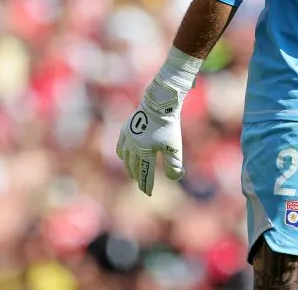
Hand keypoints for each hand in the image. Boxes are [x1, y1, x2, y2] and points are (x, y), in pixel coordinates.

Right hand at [115, 77, 185, 195]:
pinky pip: (120, 147)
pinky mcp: (125, 130)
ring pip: (125, 158)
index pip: (145, 173)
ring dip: (129, 168)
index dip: (147, 184)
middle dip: (138, 177)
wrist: (160, 103)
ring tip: (134, 174)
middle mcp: (133, 146)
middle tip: (142, 186)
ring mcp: (127, 138)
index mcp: (144, 152)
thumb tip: (177, 177)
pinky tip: (125, 157)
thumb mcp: (174, 146)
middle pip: (134, 167)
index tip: (149, 193)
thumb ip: (174, 164)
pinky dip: (123, 155)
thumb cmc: (169, 125)